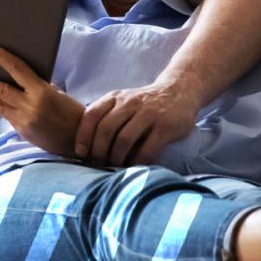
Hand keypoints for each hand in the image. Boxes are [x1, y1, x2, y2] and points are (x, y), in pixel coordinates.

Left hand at [0, 44, 82, 155]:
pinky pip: (5, 115)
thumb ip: (37, 86)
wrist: (80, 139)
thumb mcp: (57, 94)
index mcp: (42, 91)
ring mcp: (25, 119)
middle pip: (0, 89)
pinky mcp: (22, 130)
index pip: (17, 68)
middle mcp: (31, 105)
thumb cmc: (71, 112)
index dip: (0, 57)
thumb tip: (17, 77)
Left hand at [75, 82, 200, 166]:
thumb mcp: (123, 101)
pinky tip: (134, 168)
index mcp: (115, 97)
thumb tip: (85, 144)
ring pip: (124, 140)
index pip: (92, 115)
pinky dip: (137, 162)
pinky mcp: (166, 126)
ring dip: (116, 158)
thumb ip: (107, 115)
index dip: (83, 136)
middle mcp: (130, 103)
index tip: (81, 153)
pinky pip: (147, 149)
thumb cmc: (145, 104)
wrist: (180, 91)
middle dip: (98, 151)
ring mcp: (149, 113)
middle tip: (97, 165)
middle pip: (106, 129)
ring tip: (114, 168)